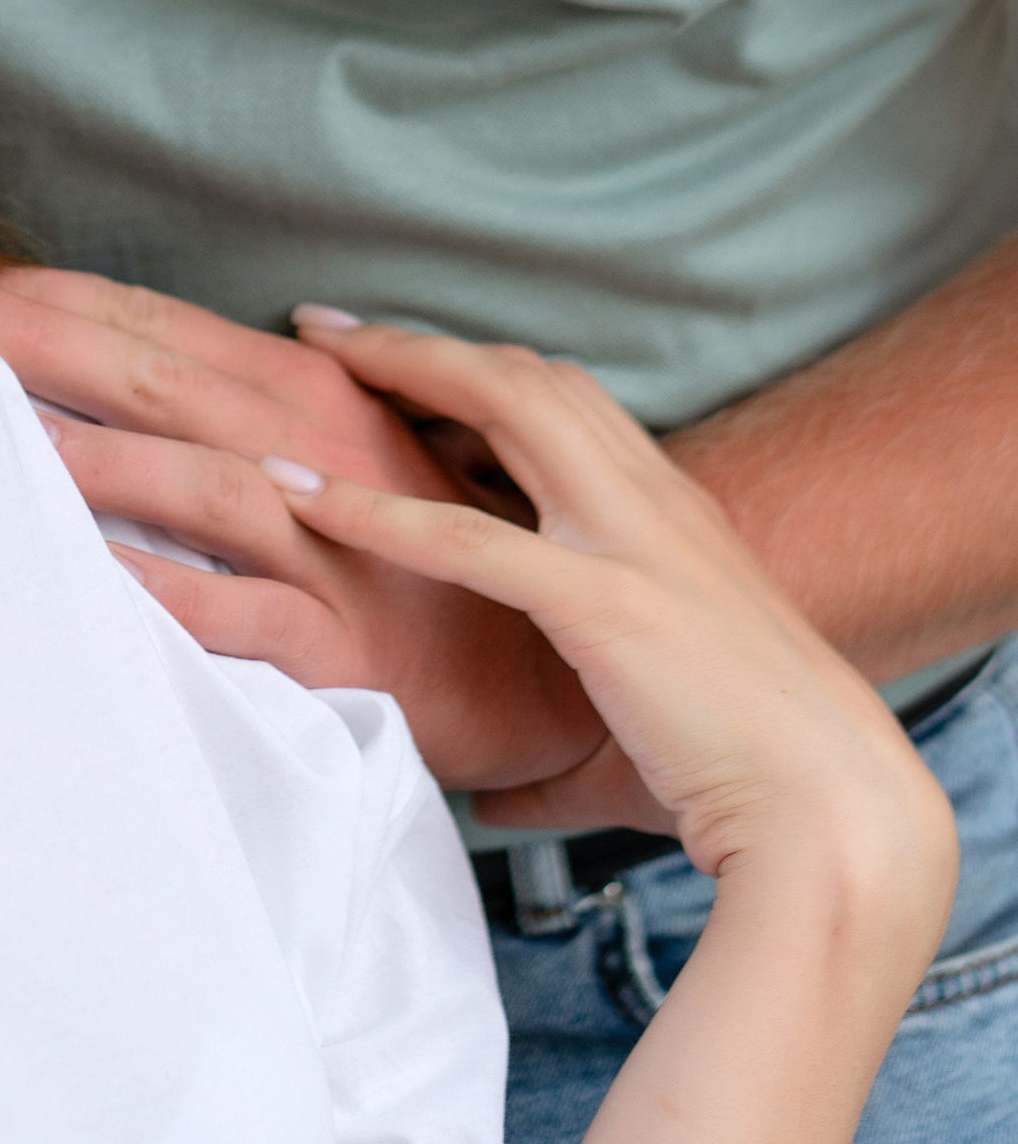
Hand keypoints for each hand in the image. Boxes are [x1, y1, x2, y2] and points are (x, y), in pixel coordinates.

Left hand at [0, 266, 614, 799]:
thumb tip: (156, 348)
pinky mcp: (340, 646)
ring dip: (89, 450)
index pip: (172, 327)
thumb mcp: (362, 455)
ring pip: (192, 481)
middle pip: (164, 379)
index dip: (69, 297)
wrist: (558, 678)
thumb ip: (266, 403)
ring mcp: (331, 550)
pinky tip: (81, 575)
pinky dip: (154, 590)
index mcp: (320, 398)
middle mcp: (322, 455)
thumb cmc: (439, 555)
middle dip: (48, 340)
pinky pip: (230, 614)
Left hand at [269, 317, 958, 903]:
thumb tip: (496, 799)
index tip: (401, 362)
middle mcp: (655, 506)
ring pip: (508, 404)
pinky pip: (467, 538)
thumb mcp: (649, 741)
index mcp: (674, 520)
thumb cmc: (755, 784)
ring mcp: (632, 544)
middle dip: (426, 341)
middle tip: (329, 327)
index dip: (478, 372)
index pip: (568, 404)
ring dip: (404, 368)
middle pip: (529, 375)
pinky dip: (375, 512)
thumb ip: (558, 765)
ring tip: (312, 356)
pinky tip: (304, 500)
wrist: (838, 817)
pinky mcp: (604, 606)